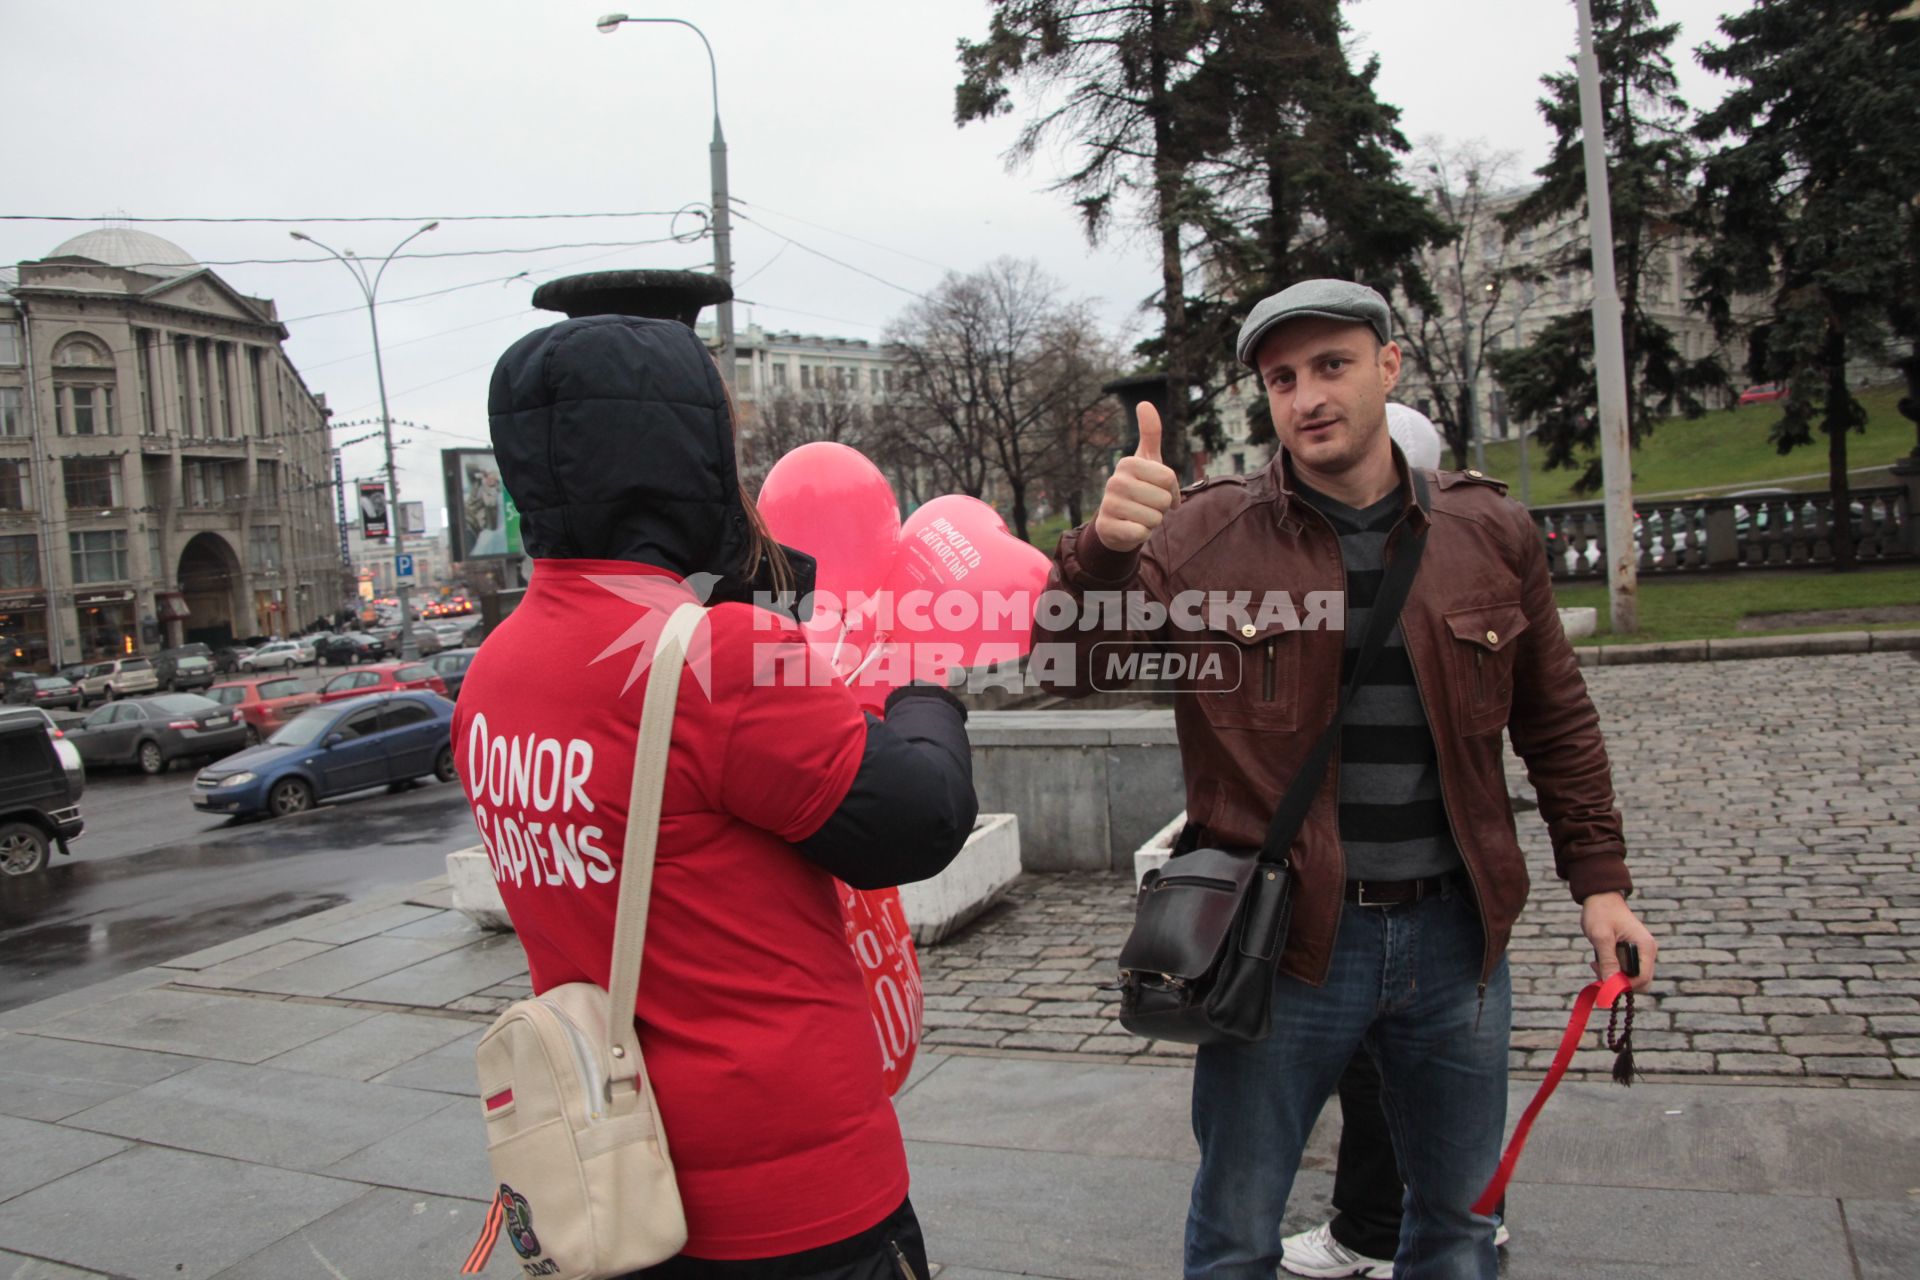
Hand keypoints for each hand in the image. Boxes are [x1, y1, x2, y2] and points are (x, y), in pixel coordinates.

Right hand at [1092, 402, 1181, 553]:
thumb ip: (1150, 433)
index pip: (1168, 478)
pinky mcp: (1107, 527)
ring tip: (1138, 516)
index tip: (1158, 489)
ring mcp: (1109, 504)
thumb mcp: (1146, 461)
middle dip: (1161, 507)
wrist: (1117, 523)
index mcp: (1127, 463)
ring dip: (1152, 522)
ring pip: (1154, 518)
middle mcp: (1115, 481)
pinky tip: (1130, 529)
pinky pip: (1141, 533)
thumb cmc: (1139, 488)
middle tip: (1147, 505)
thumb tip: (1144, 402)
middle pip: (1163, 499)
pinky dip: (1141, 534)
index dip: (1170, 489)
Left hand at [1580, 891, 1656, 992]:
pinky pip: (1626, 970)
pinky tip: (1599, 960)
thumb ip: (1608, 960)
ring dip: (1613, 975)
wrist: (1600, 897)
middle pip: (1640, 981)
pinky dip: (1613, 970)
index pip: (1643, 979)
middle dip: (1619, 982)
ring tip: (1596, 962)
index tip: (1604, 981)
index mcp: (1645, 947)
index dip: (1624, 985)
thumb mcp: (1601, 937)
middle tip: (1598, 969)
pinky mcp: (1632, 952)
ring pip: (1632, 977)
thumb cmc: (1601, 912)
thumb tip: (1611, 984)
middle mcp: (1647, 951)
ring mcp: (1641, 952)